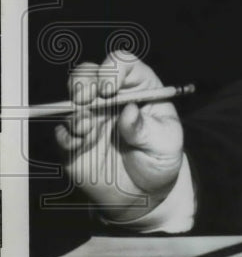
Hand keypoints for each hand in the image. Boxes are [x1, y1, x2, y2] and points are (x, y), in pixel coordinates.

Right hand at [54, 50, 183, 221]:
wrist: (143, 192)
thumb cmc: (160, 159)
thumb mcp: (165, 144)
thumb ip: (146, 128)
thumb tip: (129, 110)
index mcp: (139, 89)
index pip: (123, 64)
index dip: (113, 69)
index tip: (110, 89)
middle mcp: (112, 98)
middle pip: (89, 72)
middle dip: (83, 81)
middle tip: (86, 100)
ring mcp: (91, 116)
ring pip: (71, 97)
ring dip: (74, 109)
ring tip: (87, 128)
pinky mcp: (75, 140)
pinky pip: (61, 131)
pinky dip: (66, 135)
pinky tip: (80, 145)